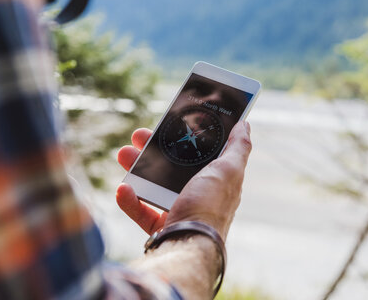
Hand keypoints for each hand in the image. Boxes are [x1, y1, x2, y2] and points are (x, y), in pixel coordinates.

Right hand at [116, 121, 251, 239]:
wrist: (189, 244)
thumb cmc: (210, 205)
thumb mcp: (229, 170)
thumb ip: (238, 148)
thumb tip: (245, 125)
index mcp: (216, 180)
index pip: (200, 152)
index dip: (185, 136)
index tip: (169, 122)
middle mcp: (198, 195)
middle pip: (172, 166)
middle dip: (153, 150)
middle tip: (138, 136)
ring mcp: (179, 211)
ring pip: (154, 185)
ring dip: (137, 169)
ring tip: (123, 154)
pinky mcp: (162, 227)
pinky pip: (142, 211)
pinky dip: (131, 200)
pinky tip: (123, 189)